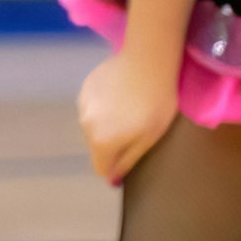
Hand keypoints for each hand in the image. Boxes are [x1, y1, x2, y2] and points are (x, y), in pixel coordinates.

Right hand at [75, 45, 175, 182]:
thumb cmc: (156, 103)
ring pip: (93, 125)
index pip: (101, 169)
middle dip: (112, 144)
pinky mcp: (85, 87)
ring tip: (129, 109)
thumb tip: (112, 179)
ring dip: (107, 124)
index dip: (115, 169)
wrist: (149, 61)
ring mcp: (83, 104)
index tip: (131, 158)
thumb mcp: (149, 138)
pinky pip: (92, 106)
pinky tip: (121, 94)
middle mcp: (85, 125)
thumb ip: (127, 161)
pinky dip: (104, 106)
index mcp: (101, 141)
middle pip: (96, 146)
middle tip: (136, 129)